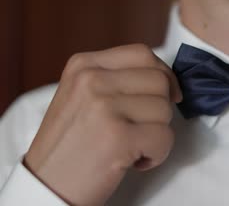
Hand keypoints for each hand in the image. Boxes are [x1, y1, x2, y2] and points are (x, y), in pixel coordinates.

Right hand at [24, 44, 181, 205]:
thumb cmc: (70, 146)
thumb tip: (165, 79)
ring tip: (131, 146)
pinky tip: (133, 161)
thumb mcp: (82, 97)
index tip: (168, 94)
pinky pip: (165, 137)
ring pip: (165, 109)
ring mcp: (104, 106)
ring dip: (157, 134)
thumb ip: (117, 80)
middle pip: (159, 80)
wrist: (46, 187)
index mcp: (83, 66)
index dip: (163, 74)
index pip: (142, 54)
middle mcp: (92, 80)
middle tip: (139, 129)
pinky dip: (157, 154)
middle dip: (159, 109)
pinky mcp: (118, 136)